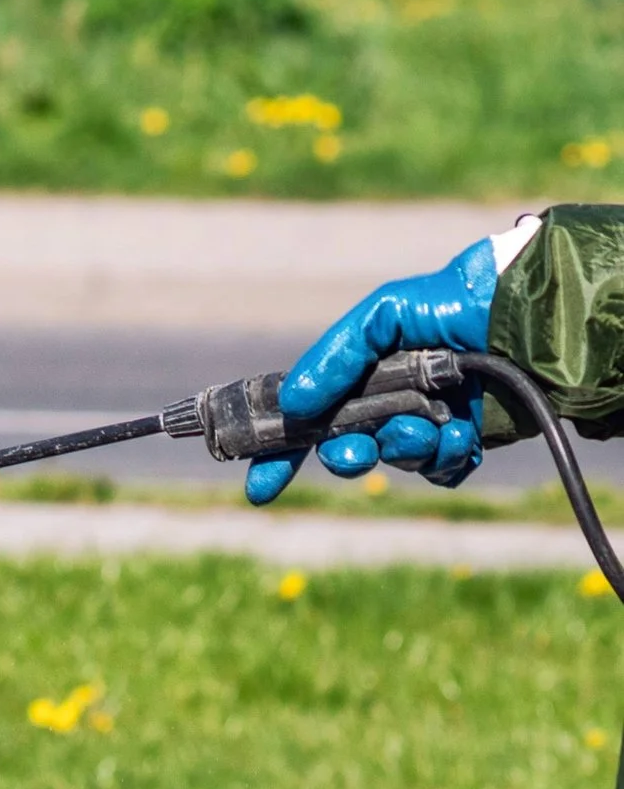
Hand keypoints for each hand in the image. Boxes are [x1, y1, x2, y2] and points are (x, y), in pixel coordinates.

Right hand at [244, 236, 496, 503]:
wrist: (529, 318)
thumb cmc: (455, 303)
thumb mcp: (383, 315)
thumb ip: (335, 357)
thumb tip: (293, 406)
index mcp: (360, 374)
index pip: (308, 418)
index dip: (281, 452)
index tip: (259, 485)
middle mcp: (389, 402)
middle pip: (347, 449)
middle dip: (347, 456)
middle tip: (355, 452)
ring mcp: (428, 423)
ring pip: (396, 461)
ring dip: (406, 448)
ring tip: (433, 425)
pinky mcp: (468, 442)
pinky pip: (441, 471)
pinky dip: (446, 457)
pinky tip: (461, 432)